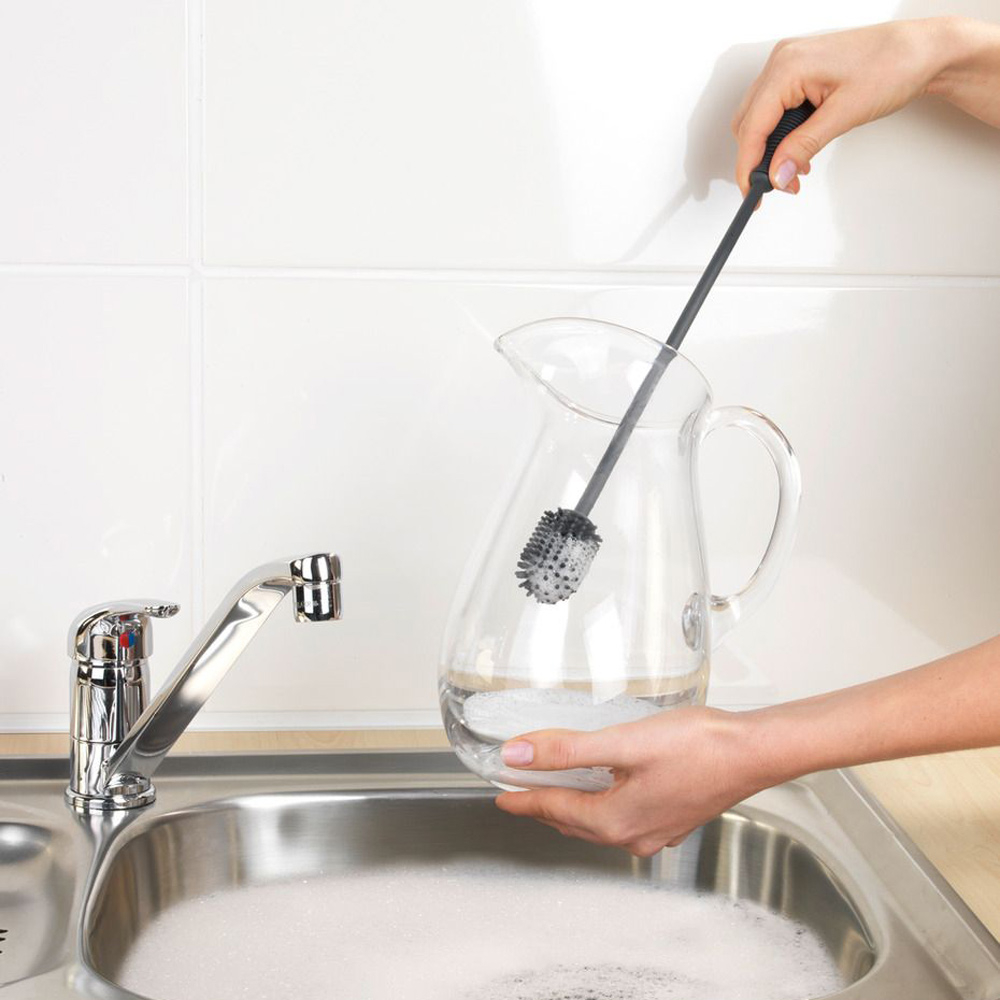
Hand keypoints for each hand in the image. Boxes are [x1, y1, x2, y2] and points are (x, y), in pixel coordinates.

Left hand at [494, 706, 759, 856]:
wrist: (754, 751)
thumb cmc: (699, 746)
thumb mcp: (622, 742)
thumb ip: (566, 749)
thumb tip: (518, 755)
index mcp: (617, 820)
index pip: (554, 808)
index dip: (523, 799)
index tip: (501, 797)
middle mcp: (635, 834)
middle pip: (575, 820)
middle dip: (544, 806)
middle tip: (519, 794)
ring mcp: (657, 830)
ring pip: (599, 822)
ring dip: (572, 807)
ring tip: (554, 790)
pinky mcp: (673, 818)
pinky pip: (623, 818)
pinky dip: (602, 804)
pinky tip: (604, 788)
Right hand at [732, 18, 965, 195]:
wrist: (921, 50)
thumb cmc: (893, 66)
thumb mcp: (845, 114)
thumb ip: (804, 146)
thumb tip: (777, 174)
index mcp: (788, 66)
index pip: (752, 126)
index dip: (748, 165)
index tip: (751, 192)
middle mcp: (782, 61)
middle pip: (748, 123)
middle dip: (759, 159)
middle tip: (777, 186)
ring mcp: (789, 63)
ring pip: (758, 118)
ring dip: (770, 149)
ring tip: (793, 171)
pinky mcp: (799, 71)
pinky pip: (775, 108)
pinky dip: (782, 134)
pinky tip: (799, 150)